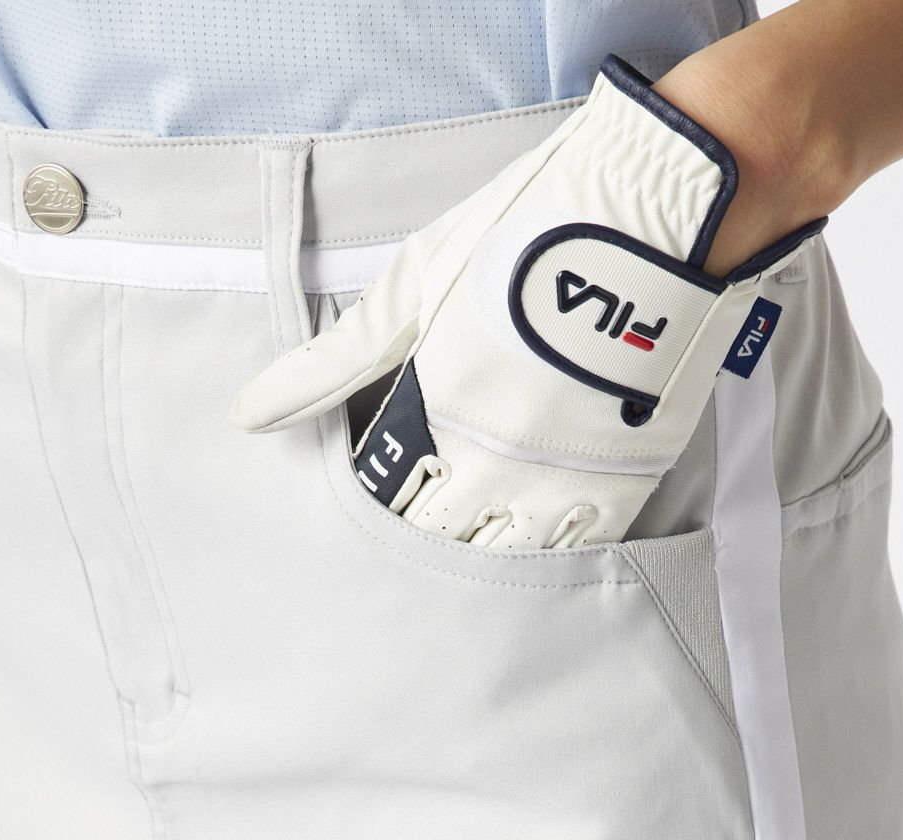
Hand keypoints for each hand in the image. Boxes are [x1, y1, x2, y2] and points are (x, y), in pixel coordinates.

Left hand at [232, 56, 823, 546]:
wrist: (653, 219)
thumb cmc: (521, 242)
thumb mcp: (411, 290)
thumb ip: (331, 364)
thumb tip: (249, 415)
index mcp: (439, 427)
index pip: (395, 512)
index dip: (385, 518)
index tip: (385, 512)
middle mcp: (501, 470)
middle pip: (451, 544)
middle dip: (433, 543)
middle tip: (427, 541)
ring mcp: (569, 480)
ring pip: (518, 557)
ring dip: (494, 555)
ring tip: (483, 542)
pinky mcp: (631, 476)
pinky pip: (584, 545)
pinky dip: (557, 548)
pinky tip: (543, 540)